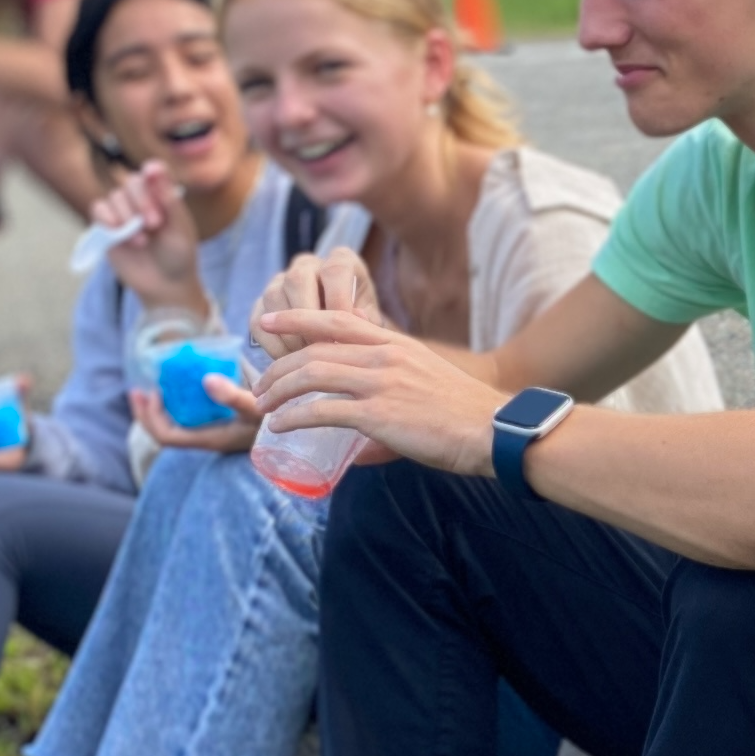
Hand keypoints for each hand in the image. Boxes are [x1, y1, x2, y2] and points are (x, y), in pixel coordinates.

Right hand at [93, 162, 205, 310]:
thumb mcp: (179, 226)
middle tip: (155, 224)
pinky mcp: (107, 228)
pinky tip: (120, 234)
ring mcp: (122, 213)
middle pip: (131, 183)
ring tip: (142, 241)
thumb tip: (153, 165)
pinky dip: (107, 219)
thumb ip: (167, 197)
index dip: (152, 177)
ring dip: (127, 216)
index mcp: (162, 195)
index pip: (151, 172)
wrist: (166, 286)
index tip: (154, 180)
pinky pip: (98, 209)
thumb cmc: (179, 255)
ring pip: (114, 197)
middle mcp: (141, 200)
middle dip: (142, 202)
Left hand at [128, 366, 265, 454]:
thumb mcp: (256, 407)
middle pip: (165, 434)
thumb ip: (232, 396)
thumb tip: (204, 379)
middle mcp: (208, 439)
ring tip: (156, 389)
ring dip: (162, 410)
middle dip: (148, 415)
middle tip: (138, 391)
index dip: (153, 417)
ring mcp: (214, 434)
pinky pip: (190, 420)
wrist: (296, 427)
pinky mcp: (221, 427)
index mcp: (209, 439)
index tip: (153, 392)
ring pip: (176, 427)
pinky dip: (180, 406)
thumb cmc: (275, 421)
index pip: (167, 437)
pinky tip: (184, 389)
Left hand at [250, 307, 497, 476]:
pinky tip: (281, 426)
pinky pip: (322, 411)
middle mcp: (385, 356)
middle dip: (277, 365)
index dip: (297, 316)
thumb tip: (360, 439)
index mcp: (396, 345)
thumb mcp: (427, 383)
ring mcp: (381, 383)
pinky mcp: (379, 415)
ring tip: (262, 406)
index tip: (269, 321)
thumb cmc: (467, 415)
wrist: (494, 430)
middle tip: (260, 384)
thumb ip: (393, 393)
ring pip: (311, 374)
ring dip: (278, 390)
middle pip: (314, 348)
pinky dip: (294, 417)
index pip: (337, 319)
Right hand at [251, 246, 380, 356]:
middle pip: (297, 279)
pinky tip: (288, 362)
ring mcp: (280, 282)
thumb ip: (366, 320)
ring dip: (288, 333)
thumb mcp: (370, 322)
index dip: (338, 303)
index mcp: (340, 261)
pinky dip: (272, 344)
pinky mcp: (261, 304)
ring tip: (305, 359)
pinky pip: (257, 321)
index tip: (343, 334)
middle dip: (307, 319)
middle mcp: (307, 265)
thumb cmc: (361, 328)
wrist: (339, 338)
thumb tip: (356, 316)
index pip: (335, 270)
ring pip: (273, 297)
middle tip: (319, 349)